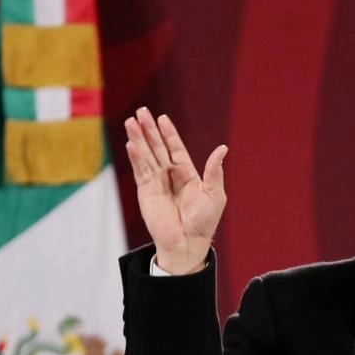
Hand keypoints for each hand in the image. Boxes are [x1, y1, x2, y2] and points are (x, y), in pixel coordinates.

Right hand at [125, 108, 227, 273]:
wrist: (188, 242)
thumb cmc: (204, 222)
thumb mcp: (214, 194)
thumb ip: (214, 171)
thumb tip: (222, 148)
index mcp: (188, 175)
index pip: (176, 149)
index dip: (169, 134)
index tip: (162, 118)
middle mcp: (170, 176)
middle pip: (158, 148)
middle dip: (149, 130)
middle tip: (141, 111)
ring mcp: (156, 183)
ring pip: (147, 156)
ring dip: (139, 139)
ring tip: (132, 121)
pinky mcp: (145, 192)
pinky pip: (140, 171)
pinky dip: (136, 157)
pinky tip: (131, 144)